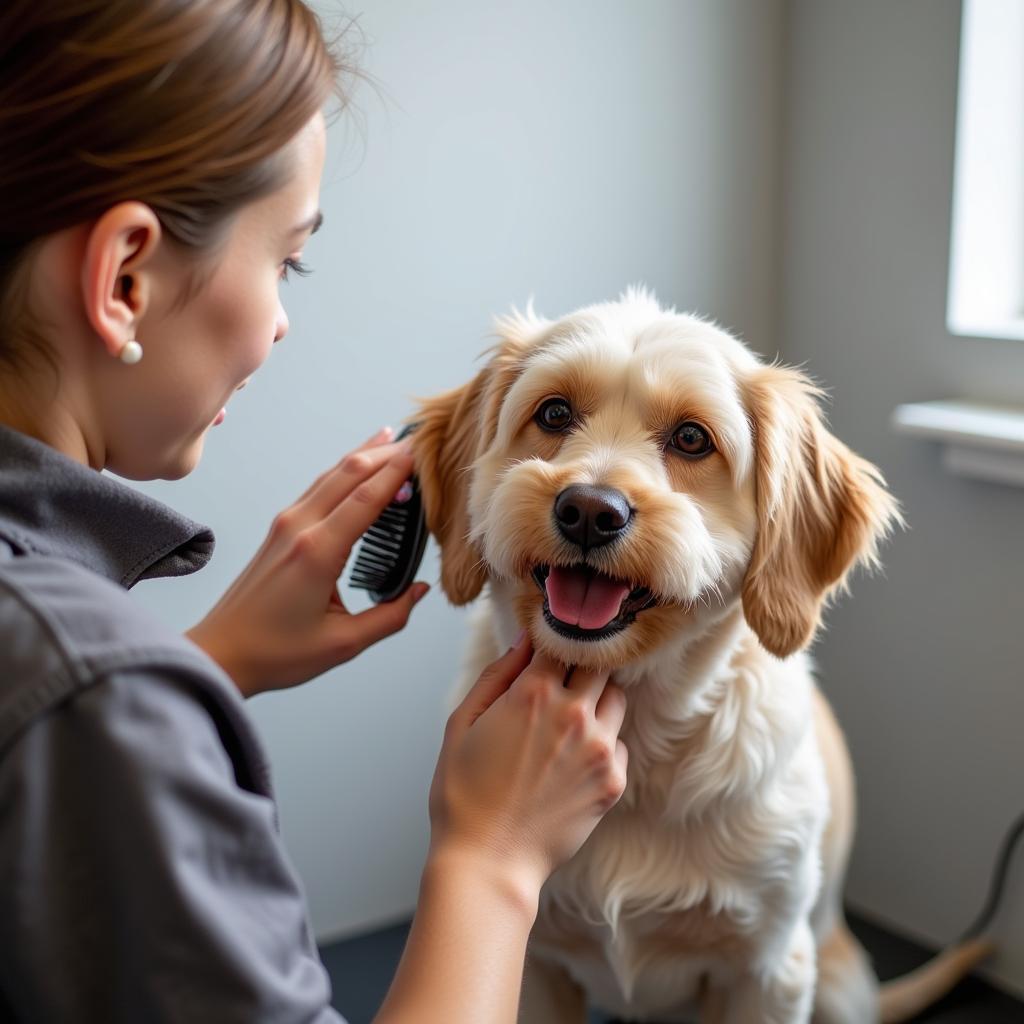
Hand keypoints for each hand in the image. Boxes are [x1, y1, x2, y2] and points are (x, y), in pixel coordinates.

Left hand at [187, 426, 429, 697]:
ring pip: (330, 475)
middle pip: (348, 473)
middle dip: (384, 453)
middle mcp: (299, 528)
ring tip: (391, 440)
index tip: (423, 453)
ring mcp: (286, 524)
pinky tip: (357, 467)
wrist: (221, 652)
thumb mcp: (344, 643)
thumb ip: (391, 616)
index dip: (396, 472)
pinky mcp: (280, 529)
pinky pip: (317, 488)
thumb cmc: (276, 653)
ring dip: (362, 455)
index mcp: (317, 552)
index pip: (366, 498)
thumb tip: (421, 590)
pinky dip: (344, 472)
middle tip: (418, 440)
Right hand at [427, 633, 628, 907]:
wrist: (488, 861)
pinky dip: (602, 743)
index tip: (546, 652)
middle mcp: (574, 713)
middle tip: (560, 685)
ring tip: (568, 723)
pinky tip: (573, 762)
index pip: (560, 643)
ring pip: (616, 699)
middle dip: (580, 668)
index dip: (552, 644)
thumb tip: (524, 640)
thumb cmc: (465, 794)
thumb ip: (497, 674)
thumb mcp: (462, 722)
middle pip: (598, 665)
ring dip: (597, 701)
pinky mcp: (613, 780)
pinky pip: (619, 743)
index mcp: (533, 693)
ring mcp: (599, 748)